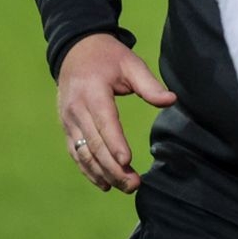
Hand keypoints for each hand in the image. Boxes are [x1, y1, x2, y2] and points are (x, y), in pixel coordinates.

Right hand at [57, 33, 176, 193]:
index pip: (104, 122)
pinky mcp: (66, 127)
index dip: (115, 143)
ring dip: (102, 173)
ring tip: (123, 187)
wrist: (75, 51)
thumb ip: (149, 85)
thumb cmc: (108, 57)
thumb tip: (171, 100)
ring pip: (83, 153)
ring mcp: (68, 121)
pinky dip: (88, 170)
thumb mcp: (131, 63)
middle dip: (113, 167)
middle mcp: (76, 110)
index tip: (127, 161)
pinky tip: (103, 183)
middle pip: (94, 144)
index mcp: (92, 92)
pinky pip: (76, 153)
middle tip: (133, 184)